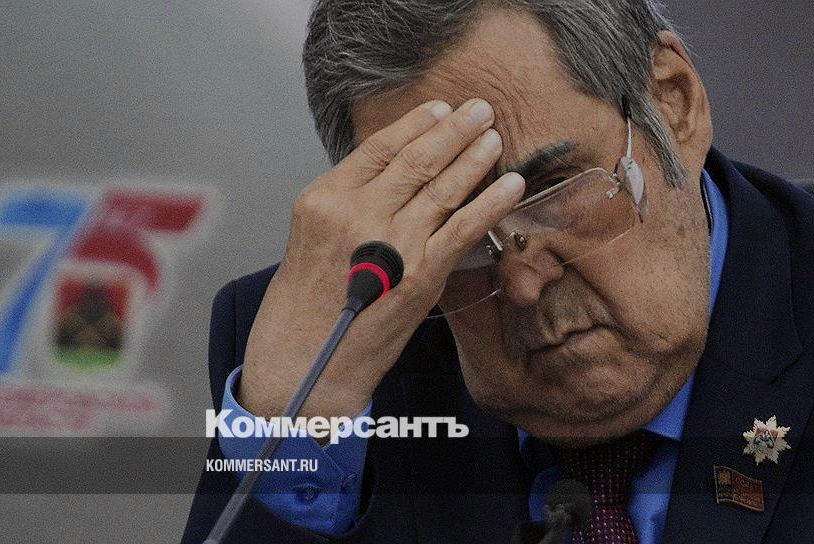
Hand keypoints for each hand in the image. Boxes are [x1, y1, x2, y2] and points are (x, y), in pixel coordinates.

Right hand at [238, 98, 523, 419]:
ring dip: (475, 157)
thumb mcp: (313, 237)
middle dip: (454, 130)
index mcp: (325, 198)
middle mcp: (356, 214)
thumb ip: (351, 203)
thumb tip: (398, 175)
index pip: (379, 147)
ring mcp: (391, 243)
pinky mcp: (420, 275)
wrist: (304, 360)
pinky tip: (510, 184)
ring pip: (442, 188)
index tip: (440, 109)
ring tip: (494, 136)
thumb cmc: (307, 302)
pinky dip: (491, 203)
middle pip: (416, 160)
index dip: (416, 124)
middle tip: (480, 109)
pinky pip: (464, 228)